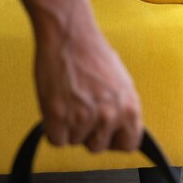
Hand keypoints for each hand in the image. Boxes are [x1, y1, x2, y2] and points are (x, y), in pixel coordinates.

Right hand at [34, 27, 143, 152]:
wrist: (69, 35)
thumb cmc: (93, 55)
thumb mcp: (122, 84)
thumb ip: (123, 110)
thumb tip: (122, 130)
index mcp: (129, 108)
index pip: (128, 144)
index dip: (115, 140)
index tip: (107, 134)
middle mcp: (109, 116)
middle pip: (98, 147)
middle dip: (89, 133)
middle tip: (83, 109)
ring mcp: (83, 118)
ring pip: (75, 142)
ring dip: (70, 126)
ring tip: (70, 99)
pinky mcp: (58, 117)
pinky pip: (56, 140)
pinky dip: (53, 127)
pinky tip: (57, 105)